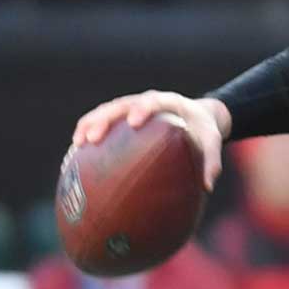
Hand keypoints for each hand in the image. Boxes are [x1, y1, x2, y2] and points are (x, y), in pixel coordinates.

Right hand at [72, 91, 230, 189]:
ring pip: (104, 112)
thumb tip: (208, 187)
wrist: (197, 116)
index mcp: (168, 102)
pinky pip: (101, 122)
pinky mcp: (121, 118)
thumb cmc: (203, 130)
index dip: (142, 108)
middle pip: (120, 105)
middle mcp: (145, 102)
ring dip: (89, 125)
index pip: (152, 101)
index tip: (134, 122)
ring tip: (77, 146)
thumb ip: (212, 161)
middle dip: (104, 119)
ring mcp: (130, 108)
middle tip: (92, 138)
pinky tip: (76, 156)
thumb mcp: (212, 141)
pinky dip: (88, 134)